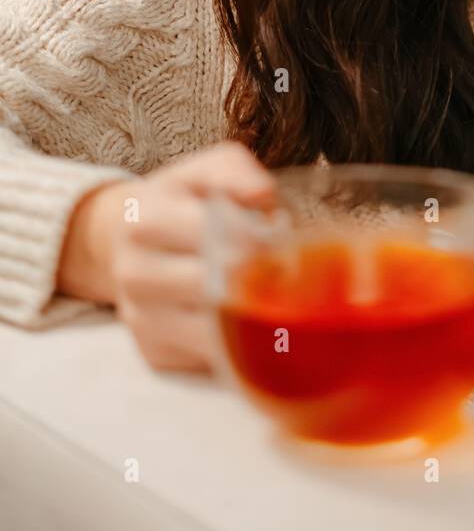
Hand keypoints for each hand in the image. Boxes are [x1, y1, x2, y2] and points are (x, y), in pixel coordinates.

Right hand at [60, 141, 278, 370]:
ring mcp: (140, 318)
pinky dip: (239, 346)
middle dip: (261, 285)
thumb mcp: (205, 171)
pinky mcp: (154, 352)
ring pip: (215, 334)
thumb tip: (263, 195)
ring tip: (280, 301)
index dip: (257, 241)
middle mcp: (133, 273)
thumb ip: (235, 172)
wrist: (125, 243)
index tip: (282, 244)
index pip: (213, 236)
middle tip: (291, 277)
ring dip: (256, 321)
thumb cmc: (182, 203)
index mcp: (145, 220)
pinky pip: (209, 358)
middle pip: (214, 289)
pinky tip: (253, 323)